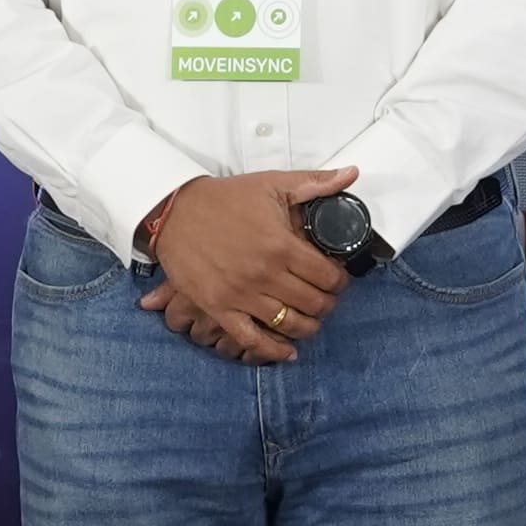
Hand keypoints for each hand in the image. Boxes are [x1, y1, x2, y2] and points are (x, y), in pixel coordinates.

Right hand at [139, 169, 355, 359]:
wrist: (174, 212)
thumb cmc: (224, 198)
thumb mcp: (272, 184)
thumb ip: (315, 183)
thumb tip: (351, 174)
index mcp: (281, 245)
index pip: (327, 276)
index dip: (340, 281)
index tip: (339, 280)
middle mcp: (264, 274)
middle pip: (313, 303)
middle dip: (327, 303)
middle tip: (328, 299)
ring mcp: (240, 295)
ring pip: (288, 324)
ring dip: (308, 326)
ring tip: (312, 320)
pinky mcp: (218, 308)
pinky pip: (251, 339)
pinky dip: (273, 350)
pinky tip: (288, 352)